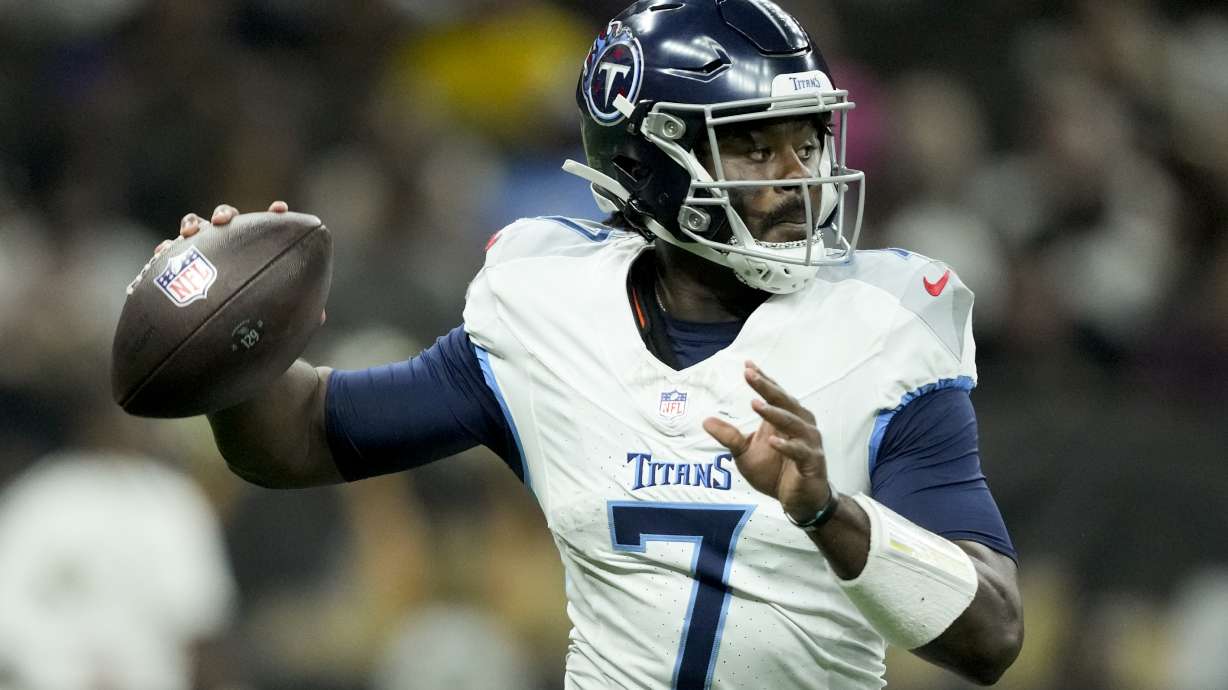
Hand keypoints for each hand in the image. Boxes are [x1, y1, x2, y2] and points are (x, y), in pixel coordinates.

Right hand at [162, 201, 322, 324]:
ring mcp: (200, 255)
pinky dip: (163, 254)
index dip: (274, 215)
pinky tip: (160, 258)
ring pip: (195, 230)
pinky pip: (166, 259)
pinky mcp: (174, 270)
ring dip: (191, 225)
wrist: (217, 342)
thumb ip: (294, 313)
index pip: (266, 228)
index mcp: (253, 252)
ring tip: (188, 234)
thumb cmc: (252, 326)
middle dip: (224, 214)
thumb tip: (320, 316)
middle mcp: (226, 248)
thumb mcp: (276, 320)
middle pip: (225, 220)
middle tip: (223, 221)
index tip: (280, 209)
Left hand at [703, 361, 831, 521]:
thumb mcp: (745, 454)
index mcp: (785, 419)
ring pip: (794, 423)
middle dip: (767, 387)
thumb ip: (729, 437)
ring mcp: (808, 443)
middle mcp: (801, 425)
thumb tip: (705, 421)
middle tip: (750, 374)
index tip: (747, 365)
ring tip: (756, 404)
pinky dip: (787, 446)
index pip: (774, 394)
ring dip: (775, 413)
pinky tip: (773, 441)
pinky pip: (800, 452)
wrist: (799, 501)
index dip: (763, 380)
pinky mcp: (812, 462)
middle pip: (784, 402)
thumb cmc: (774, 473)